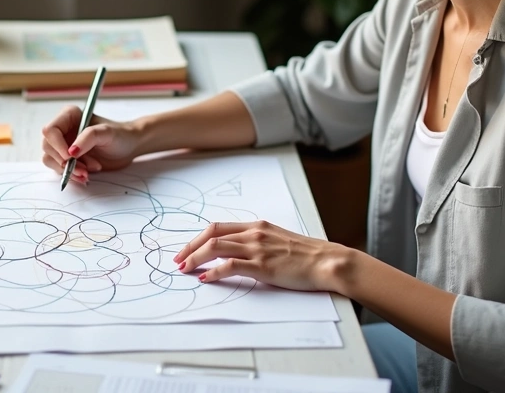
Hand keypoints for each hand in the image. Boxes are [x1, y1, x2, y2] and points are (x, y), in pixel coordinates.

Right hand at [40, 105, 141, 183]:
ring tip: (88, 173)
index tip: (71, 157)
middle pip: (48, 147)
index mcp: (69, 116)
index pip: (50, 130)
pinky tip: (86, 176)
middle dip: (65, 161)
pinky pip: (59, 169)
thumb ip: (88, 138)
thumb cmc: (120, 135)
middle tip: (85, 169)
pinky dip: (71, 175)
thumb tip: (71, 153)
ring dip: (68, 170)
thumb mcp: (106, 133)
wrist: (129, 148)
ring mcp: (64, 145)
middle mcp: (63, 130)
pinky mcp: (68, 159)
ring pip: (51, 160)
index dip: (57, 145)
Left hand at [172, 220, 350, 292]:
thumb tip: (237, 253)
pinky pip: (230, 265)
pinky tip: (206, 278)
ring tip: (185, 270)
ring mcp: (257, 248)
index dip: (197, 238)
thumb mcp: (278, 240)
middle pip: (211, 235)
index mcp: (257, 226)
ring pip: (215, 248)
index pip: (218, 227)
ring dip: (195, 259)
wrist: (326, 261)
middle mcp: (254, 233)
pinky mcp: (262, 266)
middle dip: (190, 247)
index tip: (186, 249)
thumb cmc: (306, 254)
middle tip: (178, 261)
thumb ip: (258, 242)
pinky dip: (214, 272)